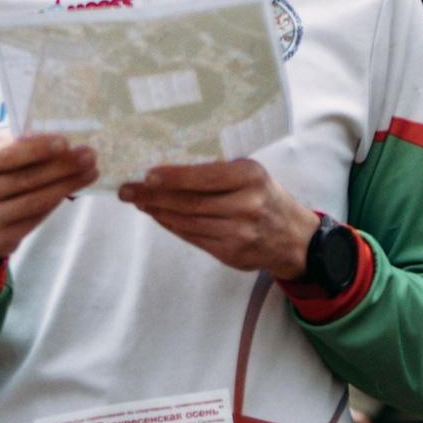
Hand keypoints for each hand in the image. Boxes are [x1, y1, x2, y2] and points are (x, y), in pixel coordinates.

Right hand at [0, 133, 98, 258]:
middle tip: (89, 155)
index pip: (7, 155)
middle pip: (26, 179)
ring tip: (90, 172)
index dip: (37, 148)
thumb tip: (56, 137)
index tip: (65, 142)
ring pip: (35, 201)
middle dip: (62, 166)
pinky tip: (73, 190)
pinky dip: (57, 202)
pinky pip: (35, 219)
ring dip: (67, 185)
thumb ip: (18, 143)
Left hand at [118, 161, 318, 280]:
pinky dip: (172, 226)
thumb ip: (219, 172)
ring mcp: (238, 233)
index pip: (203, 177)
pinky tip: (158, 216)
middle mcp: (246, 205)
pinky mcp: (231, 253)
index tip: (146, 174)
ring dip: (158, 212)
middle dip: (153, 196)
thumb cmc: (266, 197)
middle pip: (190, 201)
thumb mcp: (252, 174)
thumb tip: (169, 169)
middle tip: (128, 190)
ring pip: (187, 222)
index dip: (172, 177)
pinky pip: (193, 238)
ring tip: (138, 202)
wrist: (294, 238)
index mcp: (251, 177)